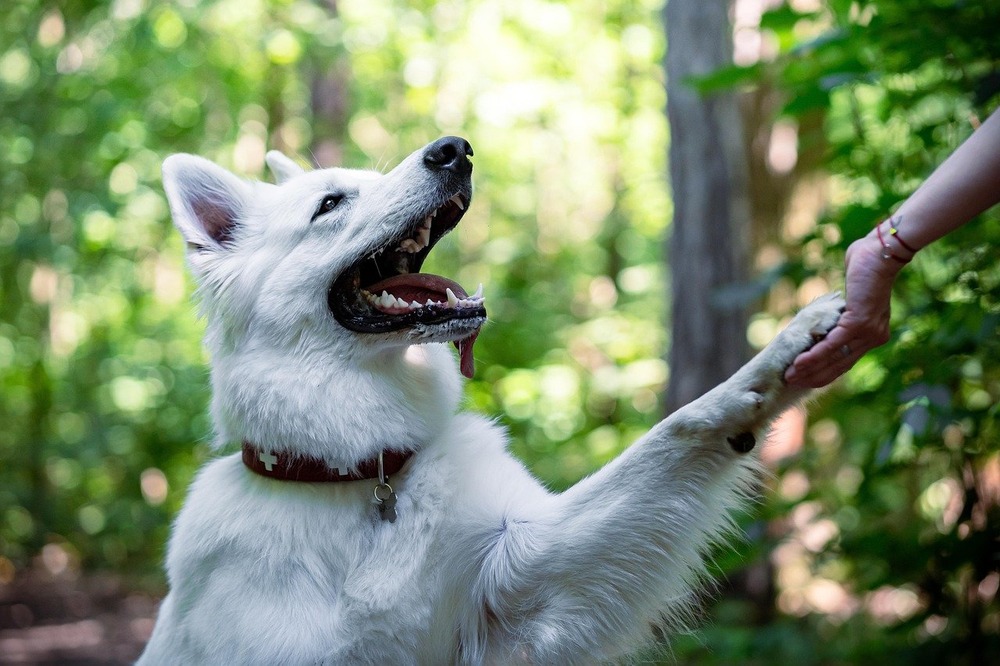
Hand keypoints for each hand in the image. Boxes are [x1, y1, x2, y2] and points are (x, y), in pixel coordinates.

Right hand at [784, 233, 904, 387]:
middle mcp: (874, 338)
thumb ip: (844, 311)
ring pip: (835, 358)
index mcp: (874, 334)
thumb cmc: (866, 266)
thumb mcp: (854, 296)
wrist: (880, 253)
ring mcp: (868, 332)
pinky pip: (832, 345)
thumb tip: (828, 317)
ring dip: (810, 369)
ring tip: (790, 376)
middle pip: (840, 366)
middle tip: (791, 382)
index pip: (846, 362)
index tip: (805, 379)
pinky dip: (814, 356)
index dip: (824, 373)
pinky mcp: (859, 323)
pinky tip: (799, 363)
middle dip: (814, 377)